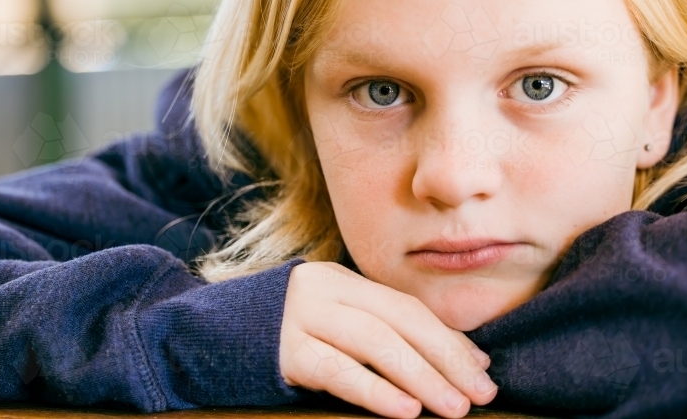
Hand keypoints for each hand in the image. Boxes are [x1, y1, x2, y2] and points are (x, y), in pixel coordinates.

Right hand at [279, 261, 497, 417]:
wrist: (203, 338)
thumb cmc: (283, 339)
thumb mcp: (332, 324)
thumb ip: (383, 333)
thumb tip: (459, 360)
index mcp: (343, 281)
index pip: (409, 308)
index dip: (449, 339)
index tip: (482, 370)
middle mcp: (326, 289)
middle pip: (400, 322)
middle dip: (446, 360)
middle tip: (480, 394)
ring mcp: (303, 317)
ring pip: (376, 344)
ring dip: (422, 378)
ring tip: (452, 407)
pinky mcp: (283, 350)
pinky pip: (337, 371)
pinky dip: (375, 390)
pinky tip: (405, 409)